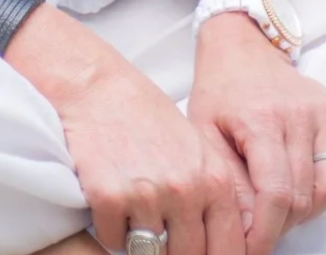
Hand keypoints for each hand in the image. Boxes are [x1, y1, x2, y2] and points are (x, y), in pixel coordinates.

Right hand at [58, 57, 247, 254]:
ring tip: (137, 214)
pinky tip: (112, 202)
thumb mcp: (195, 150)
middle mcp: (185, 190)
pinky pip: (114, 242)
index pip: (229, 248)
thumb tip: (218, 244)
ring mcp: (148, 195)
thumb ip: (211, 196)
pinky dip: (112, 230)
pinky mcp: (109, 197)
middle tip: (164, 235)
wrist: (97, 86)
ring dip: (143, 242)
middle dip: (176, 252)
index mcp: (213, 178)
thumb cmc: (146, 116)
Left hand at [188, 15, 325, 254]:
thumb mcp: (204, 133)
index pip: (275, 194)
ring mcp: (324, 111)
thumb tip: (247, 230)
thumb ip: (227, 182)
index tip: (251, 251)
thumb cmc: (219, 92)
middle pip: (303, 197)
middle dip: (281, 225)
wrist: (242, 46)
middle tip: (260, 226)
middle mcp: (299, 114)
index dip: (265, 233)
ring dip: (307, 210)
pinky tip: (300, 182)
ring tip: (280, 205)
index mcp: (261, 118)